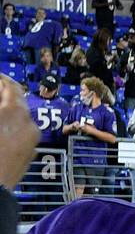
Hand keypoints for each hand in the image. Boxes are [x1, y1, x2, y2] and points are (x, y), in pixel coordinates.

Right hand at [0, 75, 38, 190]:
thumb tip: (1, 95)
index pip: (11, 86)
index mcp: (17, 113)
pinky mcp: (29, 155)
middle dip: (3, 95)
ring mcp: (32, 142)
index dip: (1, 79)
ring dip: (6, 111)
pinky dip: (10, 125)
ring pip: (20, 118)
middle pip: (17, 102)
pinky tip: (0, 128)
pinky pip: (21, 132)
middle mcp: (30, 125)